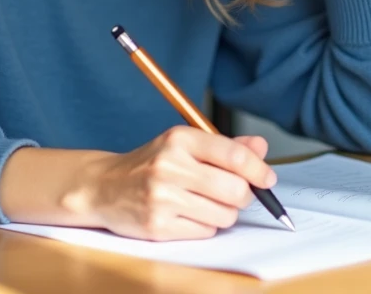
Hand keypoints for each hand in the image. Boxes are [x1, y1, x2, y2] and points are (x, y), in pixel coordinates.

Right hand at [75, 127, 274, 240]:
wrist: (104, 187)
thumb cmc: (151, 164)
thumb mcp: (184, 145)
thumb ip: (224, 146)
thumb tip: (261, 148)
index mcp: (179, 139)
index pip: (234, 156)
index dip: (259, 170)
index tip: (267, 179)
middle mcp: (170, 166)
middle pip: (235, 190)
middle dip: (242, 196)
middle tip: (232, 193)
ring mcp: (162, 198)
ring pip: (224, 215)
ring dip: (223, 213)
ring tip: (202, 202)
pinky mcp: (158, 226)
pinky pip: (206, 232)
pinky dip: (204, 226)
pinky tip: (187, 214)